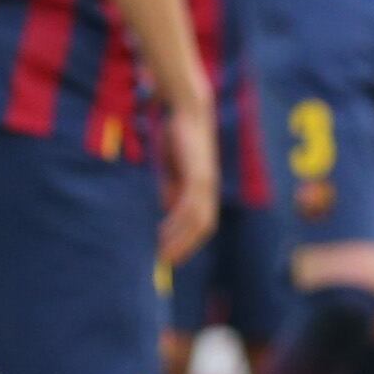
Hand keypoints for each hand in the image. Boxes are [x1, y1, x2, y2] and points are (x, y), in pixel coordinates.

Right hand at [152, 92, 218, 269]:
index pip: (200, 223)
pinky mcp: (199, 174)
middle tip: (166, 262)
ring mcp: (206, 182)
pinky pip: (190, 204)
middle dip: (185, 246)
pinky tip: (165, 231)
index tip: (169, 255)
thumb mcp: (172, 168)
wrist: (186, 110)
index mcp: (203, 188)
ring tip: (164, 254)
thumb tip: (168, 209)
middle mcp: (208, 188)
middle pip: (203, 227)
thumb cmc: (177, 137)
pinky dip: (179, 221)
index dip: (187, 241)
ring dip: (181, 239)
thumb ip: (172, 187)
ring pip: (198, 220)